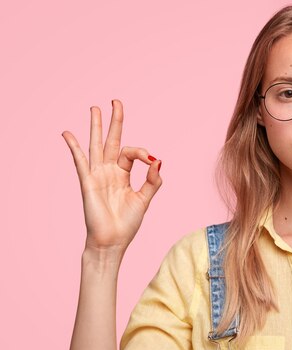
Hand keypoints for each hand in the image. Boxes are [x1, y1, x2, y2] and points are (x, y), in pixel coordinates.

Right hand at [62, 99, 162, 251]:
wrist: (112, 241)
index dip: (142, 152)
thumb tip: (159, 160)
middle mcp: (110, 171)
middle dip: (114, 121)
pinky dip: (75, 147)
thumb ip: (152, 180)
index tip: (151, 161)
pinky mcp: (88, 183)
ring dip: (95, 127)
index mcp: (123, 174)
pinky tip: (68, 134)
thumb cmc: (127, 223)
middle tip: (115, 101)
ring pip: (96, 145)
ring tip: (94, 108)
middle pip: (111, 140)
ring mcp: (97, 175)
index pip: (131, 153)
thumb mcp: (145, 199)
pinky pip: (80, 162)